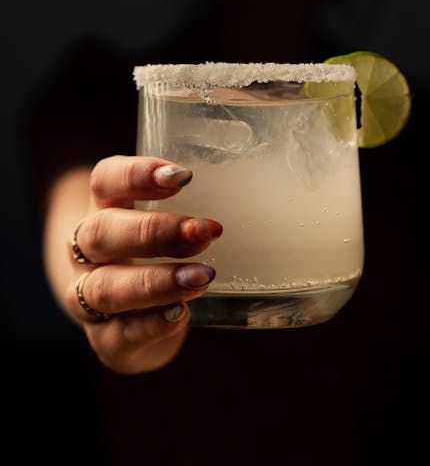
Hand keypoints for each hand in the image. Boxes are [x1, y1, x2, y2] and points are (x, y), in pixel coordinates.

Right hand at [65, 155, 221, 373]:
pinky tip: (180, 315)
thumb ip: (199, 204)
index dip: (136, 175)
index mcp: (104, 209)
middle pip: (101, 233)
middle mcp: (87, 252)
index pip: (105, 181)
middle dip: (154, 231)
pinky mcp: (105, 340)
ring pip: (105, 287)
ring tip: (202, 276)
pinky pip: (120, 333)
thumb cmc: (157, 255)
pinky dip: (150, 324)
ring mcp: (87, 299)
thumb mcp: (168, 222)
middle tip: (203, 231)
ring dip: (155, 281)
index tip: (182, 176)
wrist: (129, 319)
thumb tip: (256, 187)